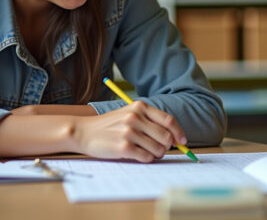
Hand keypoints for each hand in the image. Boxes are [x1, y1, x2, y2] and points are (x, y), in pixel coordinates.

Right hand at [72, 101, 186, 162]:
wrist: (83, 132)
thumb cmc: (109, 126)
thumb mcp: (129, 114)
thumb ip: (149, 121)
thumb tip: (174, 137)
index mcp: (139, 107)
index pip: (168, 120)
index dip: (178, 132)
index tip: (183, 141)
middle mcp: (135, 118)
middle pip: (166, 136)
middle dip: (167, 146)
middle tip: (161, 150)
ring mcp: (129, 132)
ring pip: (158, 149)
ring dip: (157, 154)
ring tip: (147, 152)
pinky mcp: (123, 147)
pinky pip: (147, 157)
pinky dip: (147, 159)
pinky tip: (138, 155)